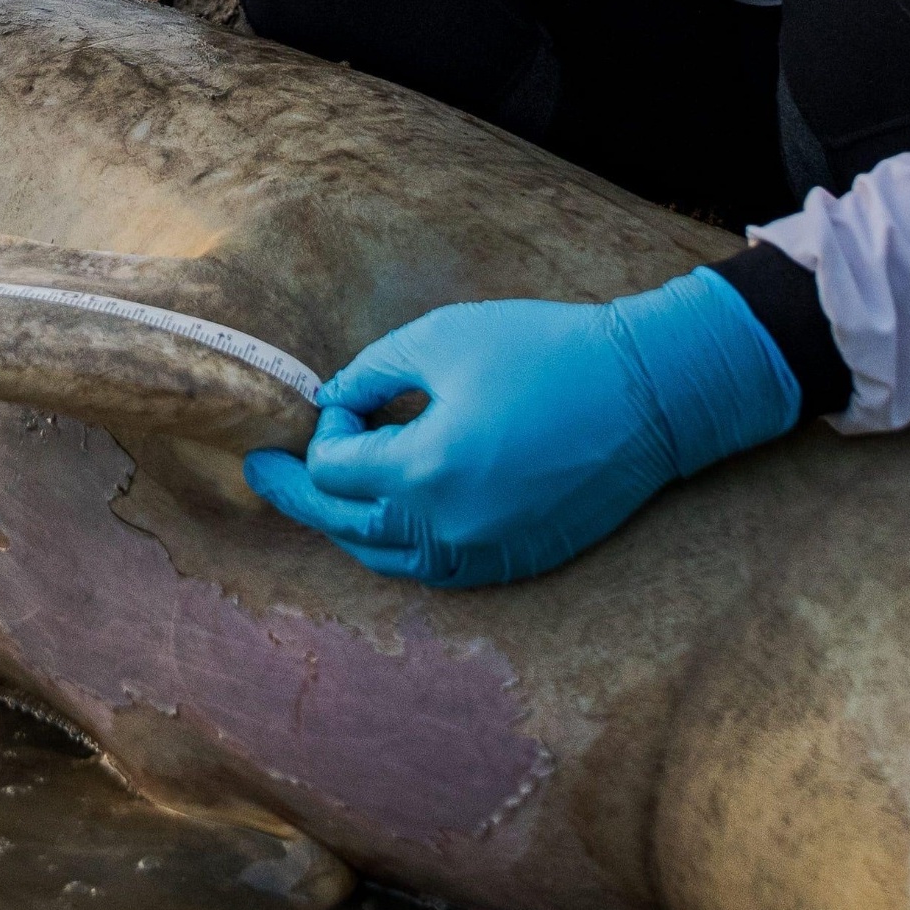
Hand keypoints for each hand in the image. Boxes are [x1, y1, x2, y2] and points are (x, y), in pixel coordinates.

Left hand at [243, 268, 798, 585]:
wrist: (647, 393)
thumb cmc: (544, 351)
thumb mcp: (441, 339)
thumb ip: (370, 374)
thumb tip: (331, 404)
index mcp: (423, 472)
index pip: (333, 471)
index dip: (328, 432)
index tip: (351, 400)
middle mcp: (447, 530)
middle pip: (345, 526)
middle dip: (301, 496)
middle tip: (262, 475)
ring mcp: (484, 555)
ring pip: (386, 560)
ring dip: (347, 527)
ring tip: (320, 497)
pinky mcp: (516, 562)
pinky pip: (435, 570)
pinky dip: (398, 547)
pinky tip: (386, 519)